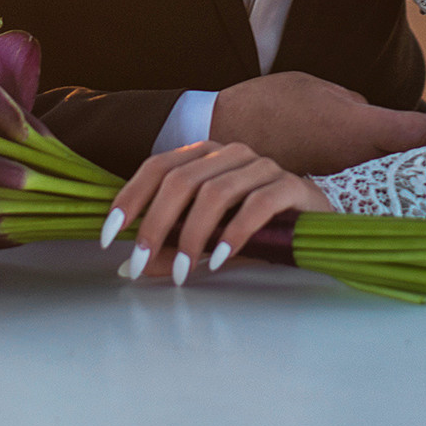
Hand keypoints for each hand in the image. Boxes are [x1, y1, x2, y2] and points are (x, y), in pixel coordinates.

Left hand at [107, 141, 332, 283]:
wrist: (316, 224)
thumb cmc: (255, 230)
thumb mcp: (207, 240)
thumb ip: (172, 250)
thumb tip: (130, 268)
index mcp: (204, 155)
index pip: (157, 167)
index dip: (129, 198)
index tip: (108, 236)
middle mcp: (231, 153)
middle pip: (181, 180)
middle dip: (156, 225)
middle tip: (141, 264)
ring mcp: (263, 166)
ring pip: (216, 192)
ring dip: (193, 236)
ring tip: (184, 272)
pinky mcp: (292, 185)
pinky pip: (258, 205)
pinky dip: (234, 233)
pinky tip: (220, 260)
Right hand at [209, 71, 425, 173]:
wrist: (224, 133)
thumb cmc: (269, 102)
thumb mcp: (319, 89)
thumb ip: (353, 105)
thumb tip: (372, 117)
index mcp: (356, 127)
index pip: (414, 131)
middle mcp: (354, 159)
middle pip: (407, 159)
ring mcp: (340, 179)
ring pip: (384, 175)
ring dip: (405, 167)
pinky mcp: (323, 191)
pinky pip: (357, 184)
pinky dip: (372, 178)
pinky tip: (383, 173)